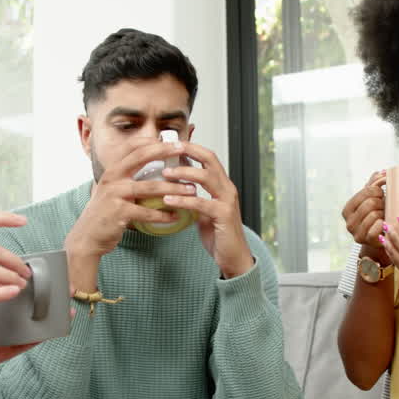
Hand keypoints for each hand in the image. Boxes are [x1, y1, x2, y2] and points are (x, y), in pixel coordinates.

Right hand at [65, 138, 195, 263]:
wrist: (88, 236)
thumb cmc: (105, 212)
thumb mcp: (113, 189)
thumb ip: (128, 177)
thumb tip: (152, 166)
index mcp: (112, 169)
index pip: (132, 147)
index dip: (152, 141)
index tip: (171, 140)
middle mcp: (112, 178)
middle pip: (140, 157)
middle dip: (164, 152)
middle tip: (184, 150)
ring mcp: (115, 194)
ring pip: (150, 187)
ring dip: (173, 188)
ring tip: (191, 190)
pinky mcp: (119, 213)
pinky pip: (147, 212)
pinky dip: (163, 214)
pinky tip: (175, 216)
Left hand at [162, 140, 253, 277]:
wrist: (233, 257)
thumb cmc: (217, 234)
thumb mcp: (203, 209)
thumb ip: (194, 193)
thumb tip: (176, 181)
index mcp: (222, 185)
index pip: (208, 157)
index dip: (191, 146)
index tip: (171, 142)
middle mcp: (227, 189)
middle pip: (210, 159)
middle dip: (189, 150)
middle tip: (168, 148)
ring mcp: (227, 201)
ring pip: (206, 177)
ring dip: (184, 172)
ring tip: (165, 173)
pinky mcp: (223, 215)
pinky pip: (201, 203)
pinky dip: (183, 200)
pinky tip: (167, 200)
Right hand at [342, 171, 386, 255]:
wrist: (382, 239)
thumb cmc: (378, 216)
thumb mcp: (373, 199)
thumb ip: (374, 184)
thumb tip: (382, 171)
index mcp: (347, 209)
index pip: (366, 191)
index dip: (379, 190)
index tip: (382, 193)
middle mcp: (348, 222)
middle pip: (371, 202)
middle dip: (382, 202)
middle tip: (384, 206)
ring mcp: (356, 233)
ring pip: (375, 214)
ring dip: (384, 214)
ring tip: (384, 215)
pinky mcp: (365, 241)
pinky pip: (377, 227)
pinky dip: (383, 224)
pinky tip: (384, 225)